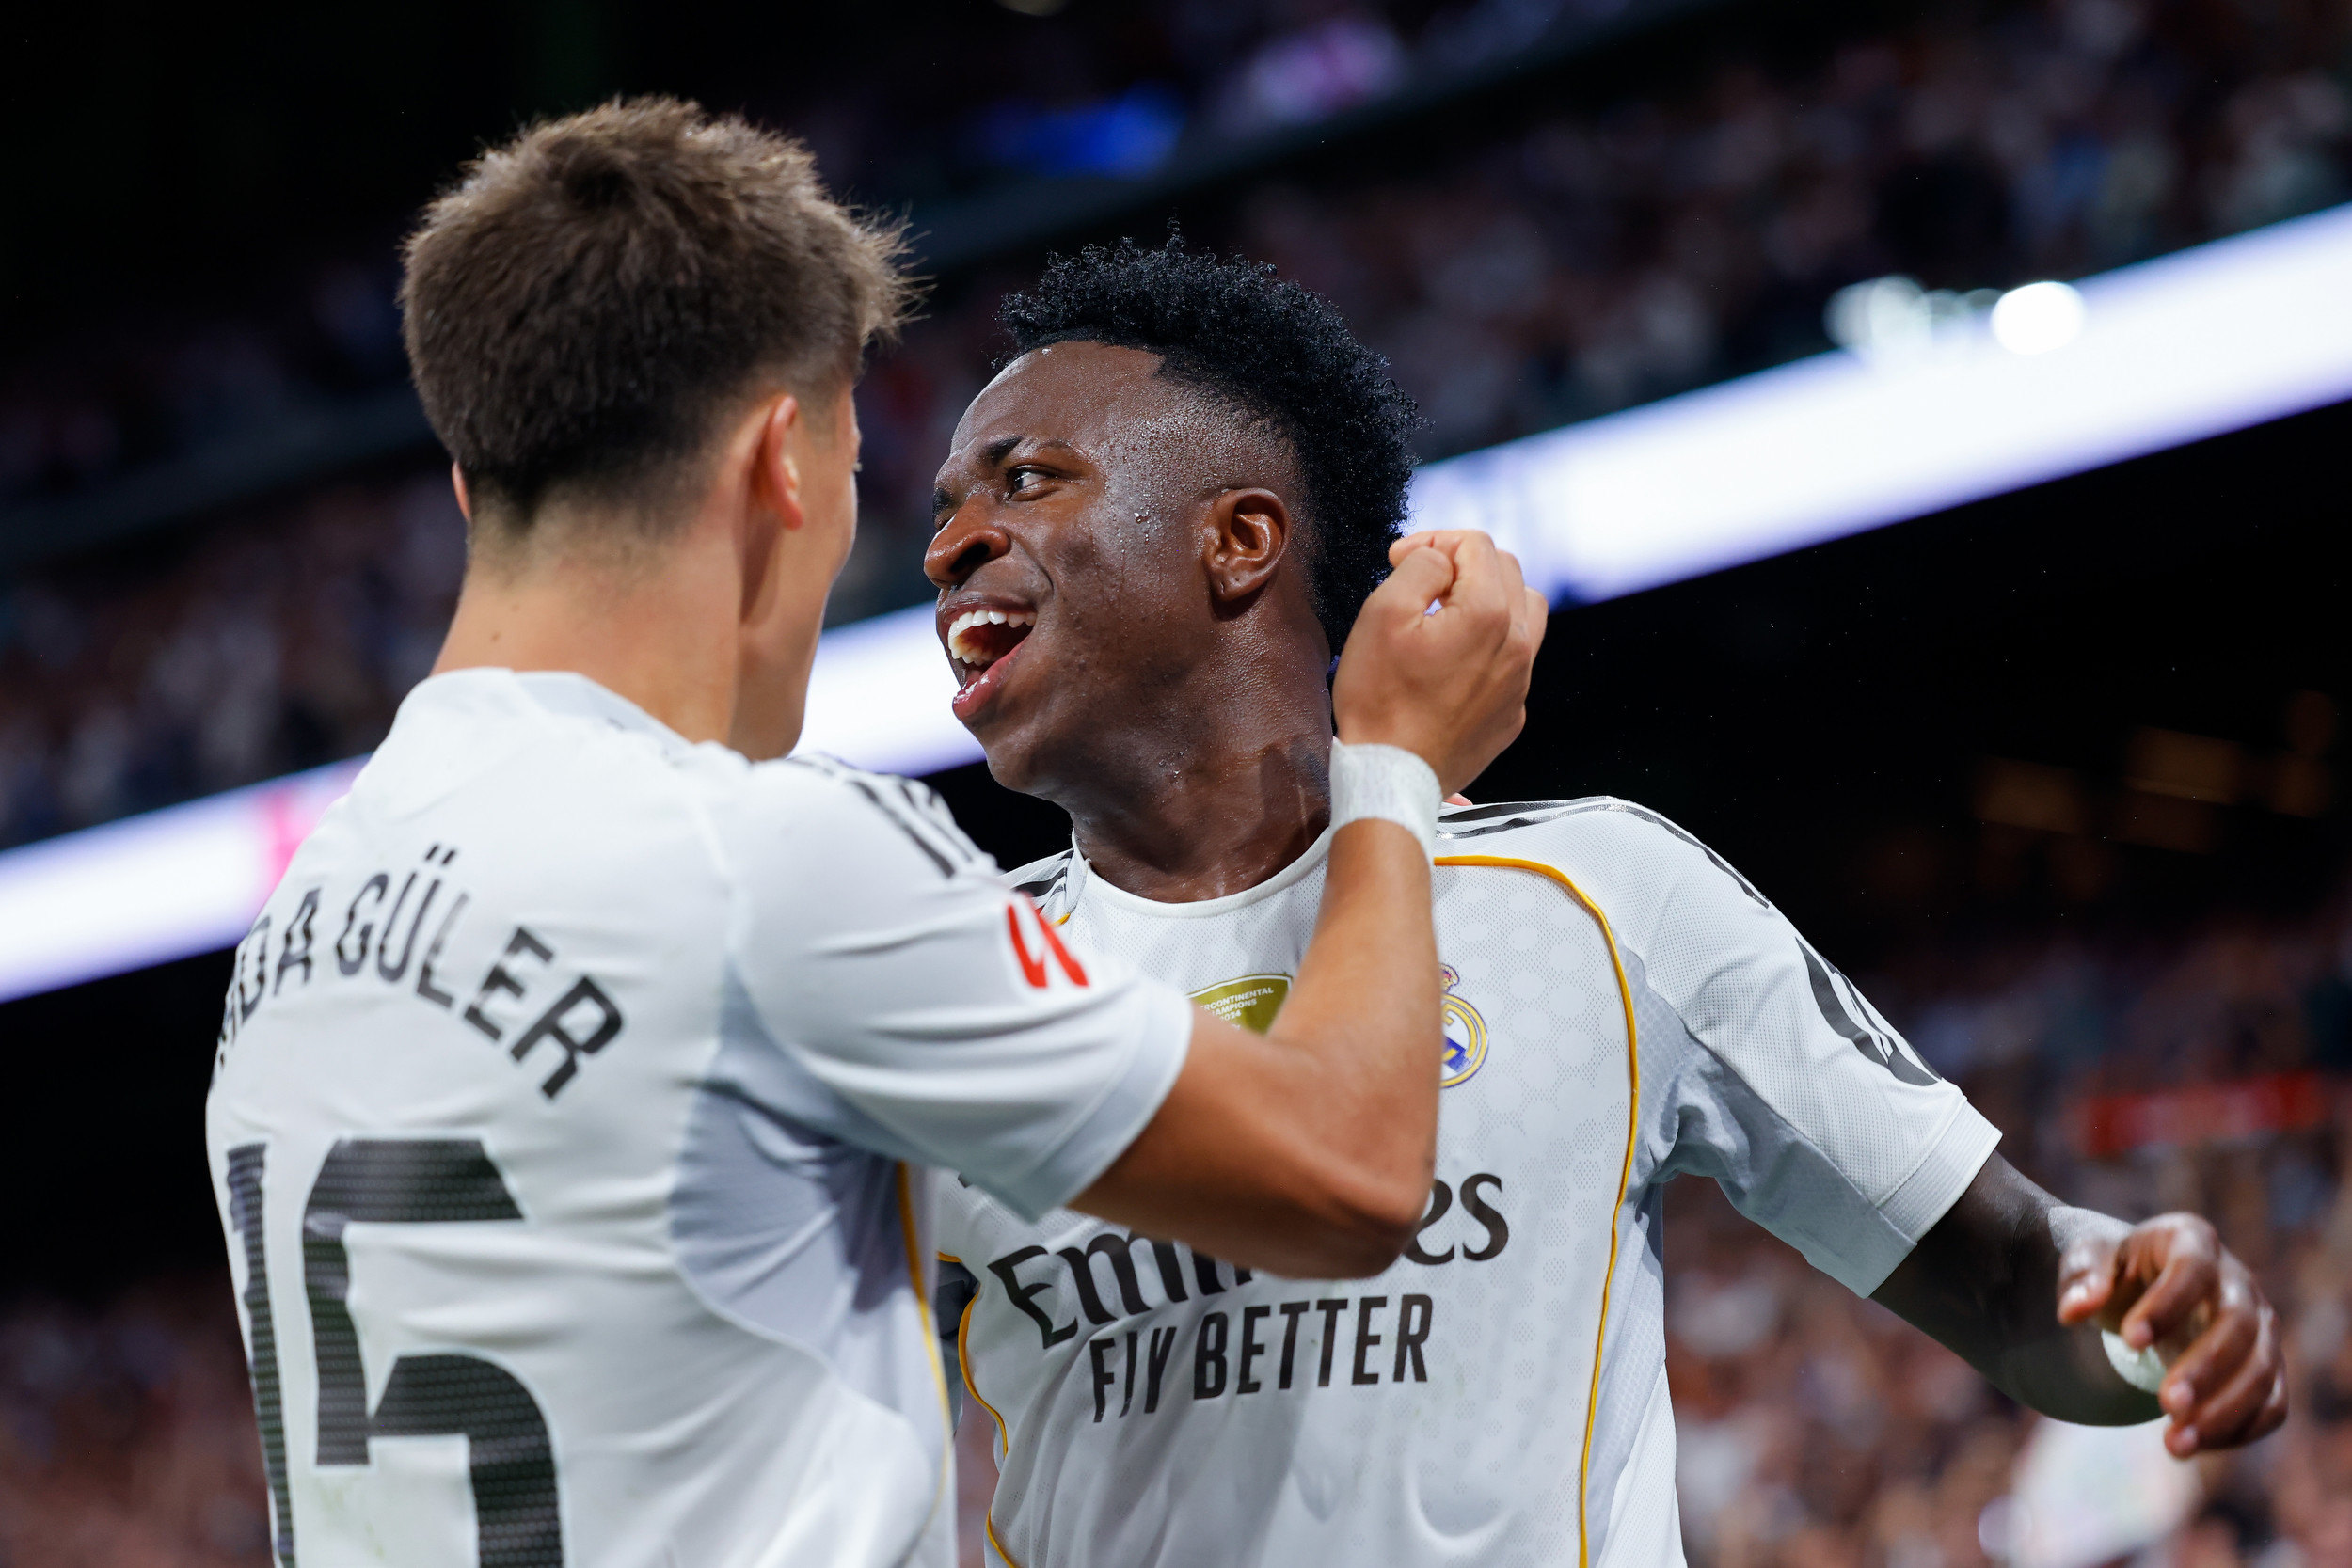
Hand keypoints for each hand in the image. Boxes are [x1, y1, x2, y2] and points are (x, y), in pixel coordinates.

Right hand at [1330, 531, 1546, 795]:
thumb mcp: (1382, 613)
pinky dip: (1489, 645)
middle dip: (1462, 564)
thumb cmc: (1379, 700)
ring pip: (1524, 611)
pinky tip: (1451, 662)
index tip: (1399, 561)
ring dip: (1489, 598)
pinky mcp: (1512, 713)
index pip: (1475, 544)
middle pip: (1507, 569)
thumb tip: (1438, 558)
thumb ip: (1420, 567)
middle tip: (1420, 583)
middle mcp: (1517, 645)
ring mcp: (1519, 683)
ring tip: (1447, 614)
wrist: (1391, 776)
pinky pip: (1514, 660)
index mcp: (1489, 614)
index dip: (1432, 541)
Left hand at [2057, 1212, 2285, 1454]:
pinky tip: (2197, 1445)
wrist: (2143, 1288)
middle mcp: (2237, 1281)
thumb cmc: (2116, 1271)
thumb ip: (2081, 1278)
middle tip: (2166, 1404)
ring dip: (2225, 1411)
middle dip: (2206, 1368)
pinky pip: (2273, 1403)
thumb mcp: (2088, 1259)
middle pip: (2238, 1324)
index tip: (2130, 1340)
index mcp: (2192, 1241)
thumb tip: (2073, 1310)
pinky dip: (2242, 1429)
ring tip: (2176, 1445)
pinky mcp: (2267, 1366)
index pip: (2193, 1268)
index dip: (2167, 1305)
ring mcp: (2260, 1325)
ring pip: (2262, 1370)